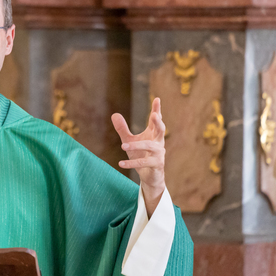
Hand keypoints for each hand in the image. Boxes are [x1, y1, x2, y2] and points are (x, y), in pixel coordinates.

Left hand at [111, 97, 165, 216]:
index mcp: (153, 134)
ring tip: (122, 146)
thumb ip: (122, 129)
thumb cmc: (141, 155)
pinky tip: (121, 163)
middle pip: (160, 130)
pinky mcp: (156, 165)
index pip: (155, 120)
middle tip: (155, 115)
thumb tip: (114, 114)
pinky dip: (132, 163)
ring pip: (149, 147)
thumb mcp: (129, 141)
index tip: (157, 99)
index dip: (157, 110)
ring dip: (136, 146)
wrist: (149, 176)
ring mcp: (159, 154)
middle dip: (158, 122)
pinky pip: (143, 163)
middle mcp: (158, 142)